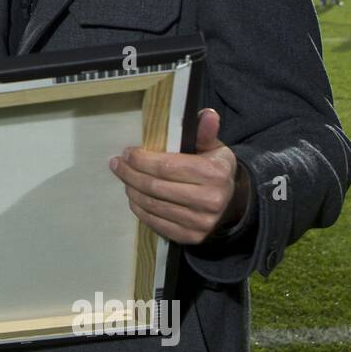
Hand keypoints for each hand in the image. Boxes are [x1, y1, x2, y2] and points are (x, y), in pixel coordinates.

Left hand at [109, 107, 249, 245]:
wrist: (233, 206)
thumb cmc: (216, 170)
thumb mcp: (214, 149)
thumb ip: (205, 132)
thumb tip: (207, 114)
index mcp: (213, 174)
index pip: (165, 167)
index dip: (141, 160)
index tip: (127, 153)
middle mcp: (208, 200)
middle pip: (154, 186)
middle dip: (130, 174)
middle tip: (117, 165)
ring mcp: (199, 222)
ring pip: (152, 205)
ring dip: (132, 191)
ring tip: (124, 179)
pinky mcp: (190, 237)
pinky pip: (156, 223)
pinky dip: (140, 210)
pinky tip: (133, 198)